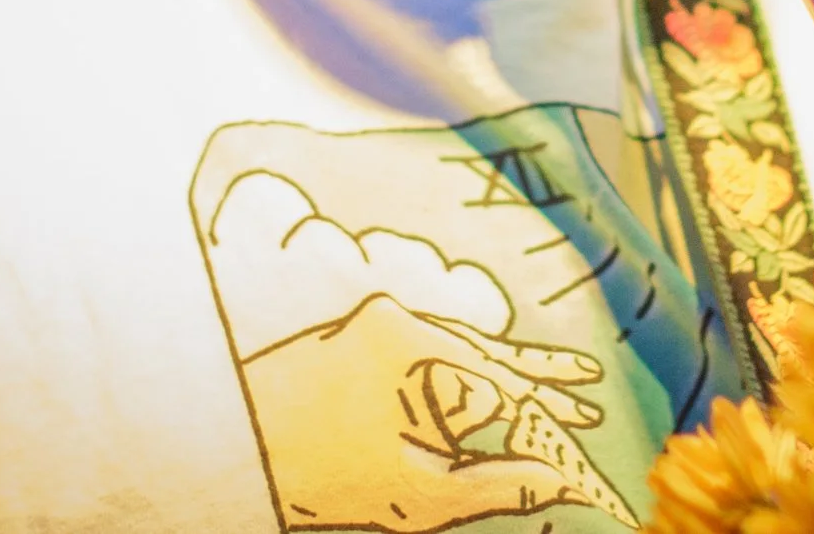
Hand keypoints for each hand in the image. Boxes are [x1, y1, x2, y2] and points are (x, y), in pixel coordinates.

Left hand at [240, 292, 634, 531]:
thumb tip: (561, 482)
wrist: (217, 454)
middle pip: (490, 352)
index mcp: (413, 344)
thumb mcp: (415, 496)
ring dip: (505, 380)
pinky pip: (424, 353)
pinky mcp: (348, 338)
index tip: (592, 438)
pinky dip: (460, 376)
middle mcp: (394, 317)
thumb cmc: (313, 478)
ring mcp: (369, 325)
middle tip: (596, 395)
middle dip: (543, 382)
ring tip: (562, 385)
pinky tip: (484, 391)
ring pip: (459, 352)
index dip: (554, 420)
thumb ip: (495, 485)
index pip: (508, 383)